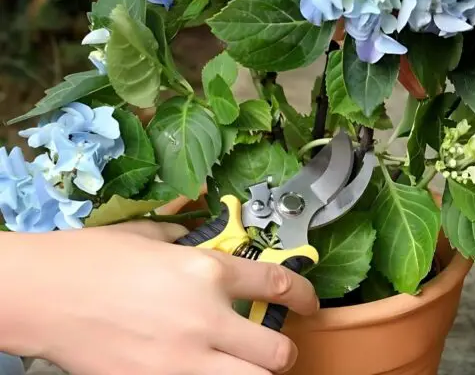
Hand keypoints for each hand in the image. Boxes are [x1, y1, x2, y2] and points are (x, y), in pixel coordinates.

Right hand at [1, 221, 317, 374]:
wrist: (45, 295)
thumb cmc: (92, 258)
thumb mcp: (150, 237)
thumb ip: (186, 240)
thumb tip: (202, 230)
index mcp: (206, 272)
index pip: (277, 286)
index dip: (306, 295)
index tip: (311, 301)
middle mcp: (204, 319)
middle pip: (276, 352)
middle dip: (284, 353)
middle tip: (278, 348)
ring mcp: (181, 363)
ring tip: (249, 369)